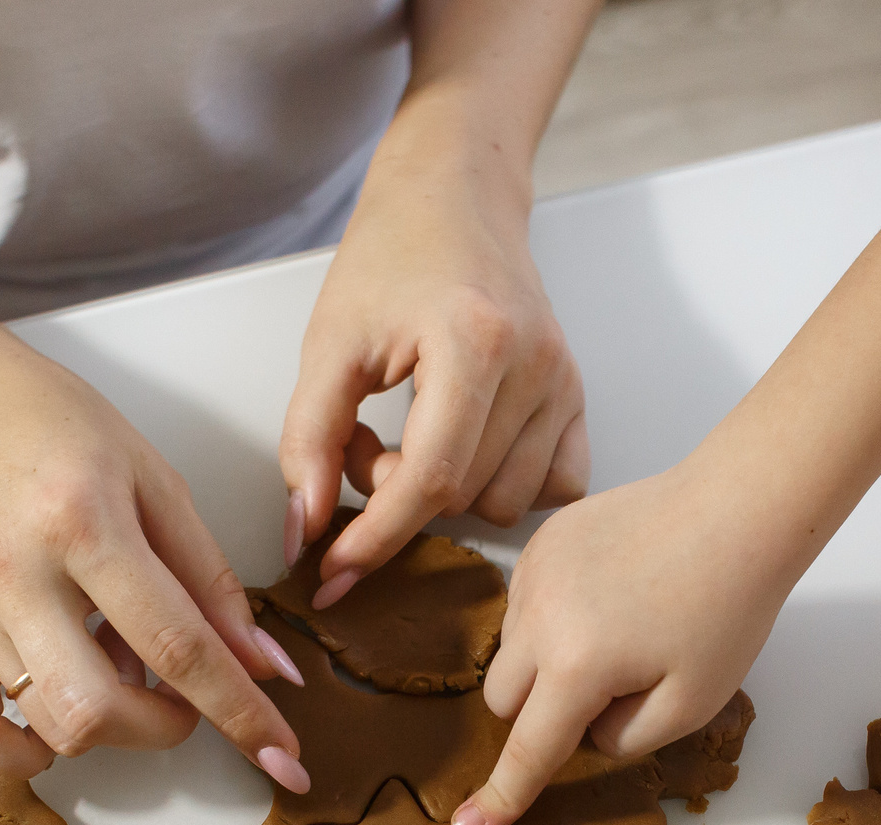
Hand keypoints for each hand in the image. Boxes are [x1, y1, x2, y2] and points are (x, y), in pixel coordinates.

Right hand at [0, 325, 309, 786]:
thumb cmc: (44, 421)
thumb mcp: (150, 476)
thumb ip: (209, 576)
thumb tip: (260, 662)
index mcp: (83, 526)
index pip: (175, 643)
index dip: (238, 709)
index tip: (279, 752)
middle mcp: (19, 579)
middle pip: (100, 709)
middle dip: (166, 726)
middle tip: (186, 695)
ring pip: (49, 727)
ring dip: (111, 728)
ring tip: (123, 674)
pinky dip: (23, 752)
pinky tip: (58, 719)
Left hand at [279, 158, 586, 601]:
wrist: (455, 198)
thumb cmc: (394, 254)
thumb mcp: (330, 342)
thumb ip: (307, 439)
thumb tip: (302, 531)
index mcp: (474, 343)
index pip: (428, 480)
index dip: (374, 537)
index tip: (334, 570)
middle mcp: (535, 367)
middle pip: (460, 498)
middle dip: (396, 492)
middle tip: (363, 436)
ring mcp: (564, 383)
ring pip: (504, 504)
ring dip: (446, 492)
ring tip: (413, 433)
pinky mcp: (578, 395)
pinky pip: (553, 488)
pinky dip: (504, 487)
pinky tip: (467, 449)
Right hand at [452, 460, 793, 824]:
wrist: (736, 511)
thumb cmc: (725, 612)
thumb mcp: (691, 706)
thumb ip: (624, 740)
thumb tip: (583, 730)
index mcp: (577, 667)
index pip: (528, 750)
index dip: (501, 798)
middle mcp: (538, 619)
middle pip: (503, 699)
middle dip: (540, 711)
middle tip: (615, 688)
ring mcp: (533, 572)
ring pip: (512, 649)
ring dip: (547, 662)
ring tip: (622, 630)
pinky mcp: (540, 542)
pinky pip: (525, 602)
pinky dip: (553, 616)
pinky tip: (611, 596)